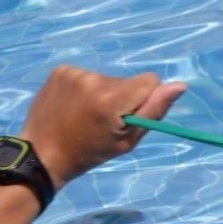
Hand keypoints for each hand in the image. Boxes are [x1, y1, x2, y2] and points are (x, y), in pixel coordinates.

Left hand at [17, 66, 188, 189]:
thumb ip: (153, 112)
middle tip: (102, 122)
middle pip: (127, 81)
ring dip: (103, 95)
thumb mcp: (127, 141)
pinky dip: (85, 90)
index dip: (144, 100)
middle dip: (122, 99)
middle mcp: (94, 80)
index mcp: (111, 100)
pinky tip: (74, 107)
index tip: (127, 117)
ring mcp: (74, 72)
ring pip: (107, 79)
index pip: (149, 81)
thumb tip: (180, 86)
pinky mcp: (61, 70)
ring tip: (86, 116)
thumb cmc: (89, 153)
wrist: (42, 153)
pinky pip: (87, 76)